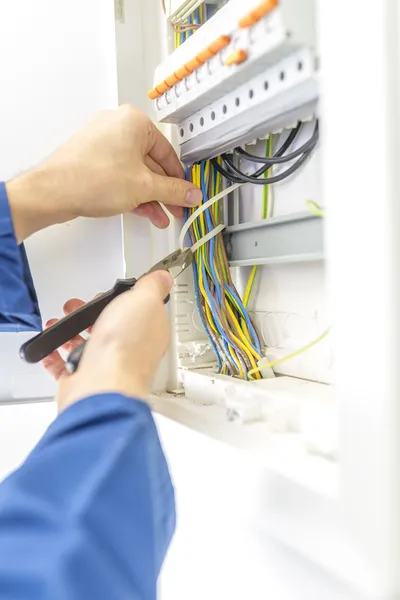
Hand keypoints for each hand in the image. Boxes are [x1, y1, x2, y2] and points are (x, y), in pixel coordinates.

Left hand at [6, 106, 201, 241]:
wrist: (53, 192)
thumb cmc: (92, 178)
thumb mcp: (144, 187)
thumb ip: (173, 190)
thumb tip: (192, 193)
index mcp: (135, 122)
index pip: (168, 153)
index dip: (180, 179)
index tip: (187, 195)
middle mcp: (118, 126)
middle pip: (152, 163)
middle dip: (164, 192)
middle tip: (175, 210)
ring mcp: (103, 141)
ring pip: (136, 171)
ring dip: (150, 196)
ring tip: (159, 217)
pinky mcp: (92, 158)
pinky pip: (120, 174)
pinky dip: (132, 192)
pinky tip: (142, 211)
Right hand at [41, 270, 172, 412]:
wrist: (101, 386)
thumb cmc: (125, 347)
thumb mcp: (145, 300)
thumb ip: (152, 287)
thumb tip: (163, 278)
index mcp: (148, 332)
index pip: (140, 312)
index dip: (123, 300)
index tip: (110, 293)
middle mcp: (130, 351)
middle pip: (110, 327)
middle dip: (90, 313)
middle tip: (77, 306)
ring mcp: (106, 367)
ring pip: (87, 345)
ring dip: (69, 331)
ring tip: (58, 322)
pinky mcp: (83, 380)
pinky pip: (65, 367)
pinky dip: (54, 356)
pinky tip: (50, 348)